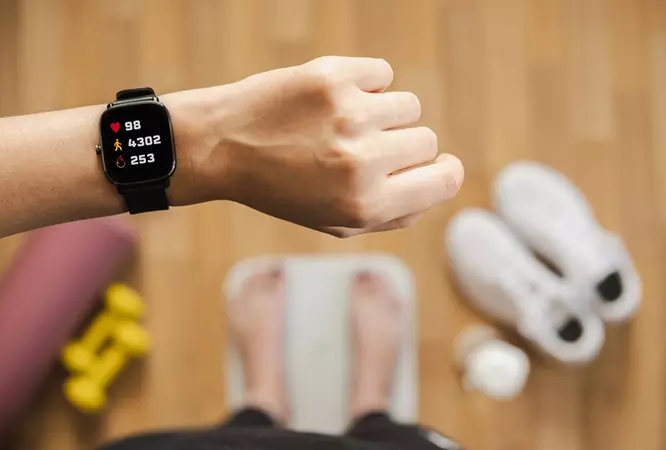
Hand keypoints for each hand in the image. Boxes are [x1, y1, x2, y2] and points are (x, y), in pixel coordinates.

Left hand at [180, 56, 463, 236]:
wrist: (221, 146)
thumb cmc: (282, 189)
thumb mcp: (335, 222)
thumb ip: (393, 213)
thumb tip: (437, 184)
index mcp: (366, 205)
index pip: (444, 180)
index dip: (443, 172)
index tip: (435, 166)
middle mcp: (362, 162)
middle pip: (426, 141)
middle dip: (402, 147)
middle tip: (363, 149)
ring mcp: (349, 114)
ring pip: (408, 105)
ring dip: (385, 114)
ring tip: (346, 123)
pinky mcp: (331, 76)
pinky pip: (382, 73)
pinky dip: (367, 84)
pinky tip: (335, 99)